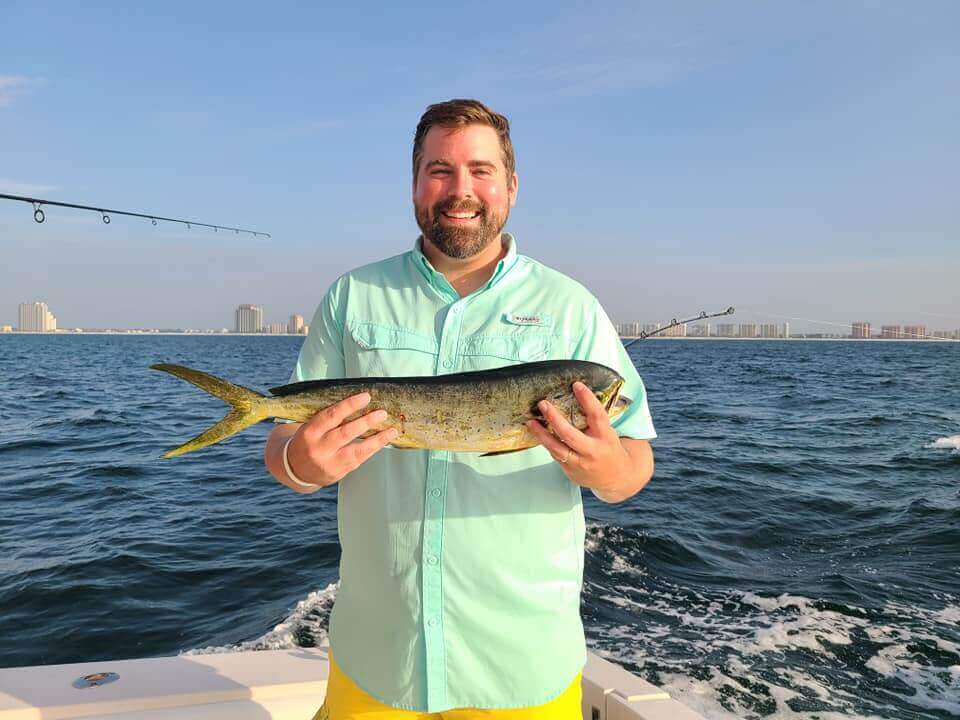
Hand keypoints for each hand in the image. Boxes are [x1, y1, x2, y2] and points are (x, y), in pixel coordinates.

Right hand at [286, 391, 398, 487]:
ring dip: (377, 440)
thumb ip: (330, 418)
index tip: (366, 397)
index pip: (331, 416)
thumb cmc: (308, 441)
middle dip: (366, 422)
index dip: (350, 405)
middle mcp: (318, 448)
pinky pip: (358, 460)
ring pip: (356, 450)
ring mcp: (328, 463)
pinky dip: (372, 450)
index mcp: (309, 432)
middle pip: (345, 433)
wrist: (295, 469)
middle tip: (382, 413)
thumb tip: (359, 403)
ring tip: (391, 431)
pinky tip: (383, 442)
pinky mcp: (337, 473)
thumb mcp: (311, 426)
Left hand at [525, 381, 633, 496]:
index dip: (587, 399)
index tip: (576, 385)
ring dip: (541, 434)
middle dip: (554, 418)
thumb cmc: (609, 449)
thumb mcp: (608, 432)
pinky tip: (539, 434)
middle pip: (570, 434)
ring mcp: (580, 463)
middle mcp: (593, 451)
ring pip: (556, 448)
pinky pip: (555, 455)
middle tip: (543, 404)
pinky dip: (547, 443)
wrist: (616, 478)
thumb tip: (575, 396)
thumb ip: (594, 420)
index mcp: (606, 437)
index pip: (597, 416)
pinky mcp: (571, 471)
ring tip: (531, 422)